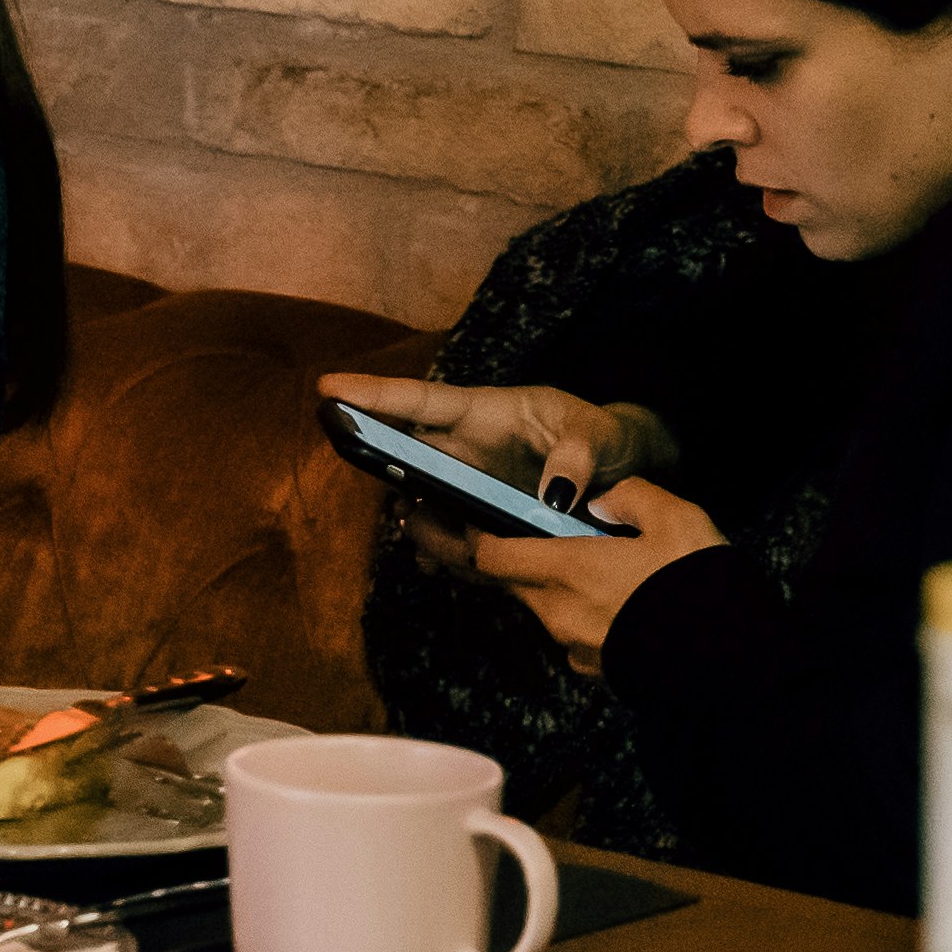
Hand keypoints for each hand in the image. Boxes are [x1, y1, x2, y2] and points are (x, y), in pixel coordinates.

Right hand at [319, 373, 672, 566]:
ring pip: (420, 491)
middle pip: (406, 446)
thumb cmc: (606, 434)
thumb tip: (555, 492)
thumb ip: (577, 456)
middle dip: (373, 453)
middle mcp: (467, 443)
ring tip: (415, 536)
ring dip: (409, 510)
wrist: (622, 469)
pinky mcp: (482, 511)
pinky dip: (438, 544)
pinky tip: (437, 563)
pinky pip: (448, 526)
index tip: (329, 389)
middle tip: (349, 459)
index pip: (422, 401)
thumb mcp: (600, 435)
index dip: (375, 394)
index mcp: (486, 411)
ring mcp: (470, 478)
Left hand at [471, 475, 723, 667]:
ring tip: (584, 567)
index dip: (471, 536)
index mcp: (566, 571)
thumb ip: (631, 496)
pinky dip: (579, 615)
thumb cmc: (700, 591)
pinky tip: (613, 603)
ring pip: (545, 609)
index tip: (463, 519)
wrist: (734, 673)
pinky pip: (575, 635)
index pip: (489, 555)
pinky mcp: (601, 674)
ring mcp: (578, 648)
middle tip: (515, 536)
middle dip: (505, 558)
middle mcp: (560, 614)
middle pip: (511, 583)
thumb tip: (601, 497)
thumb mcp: (676, 520)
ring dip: (550, 587)